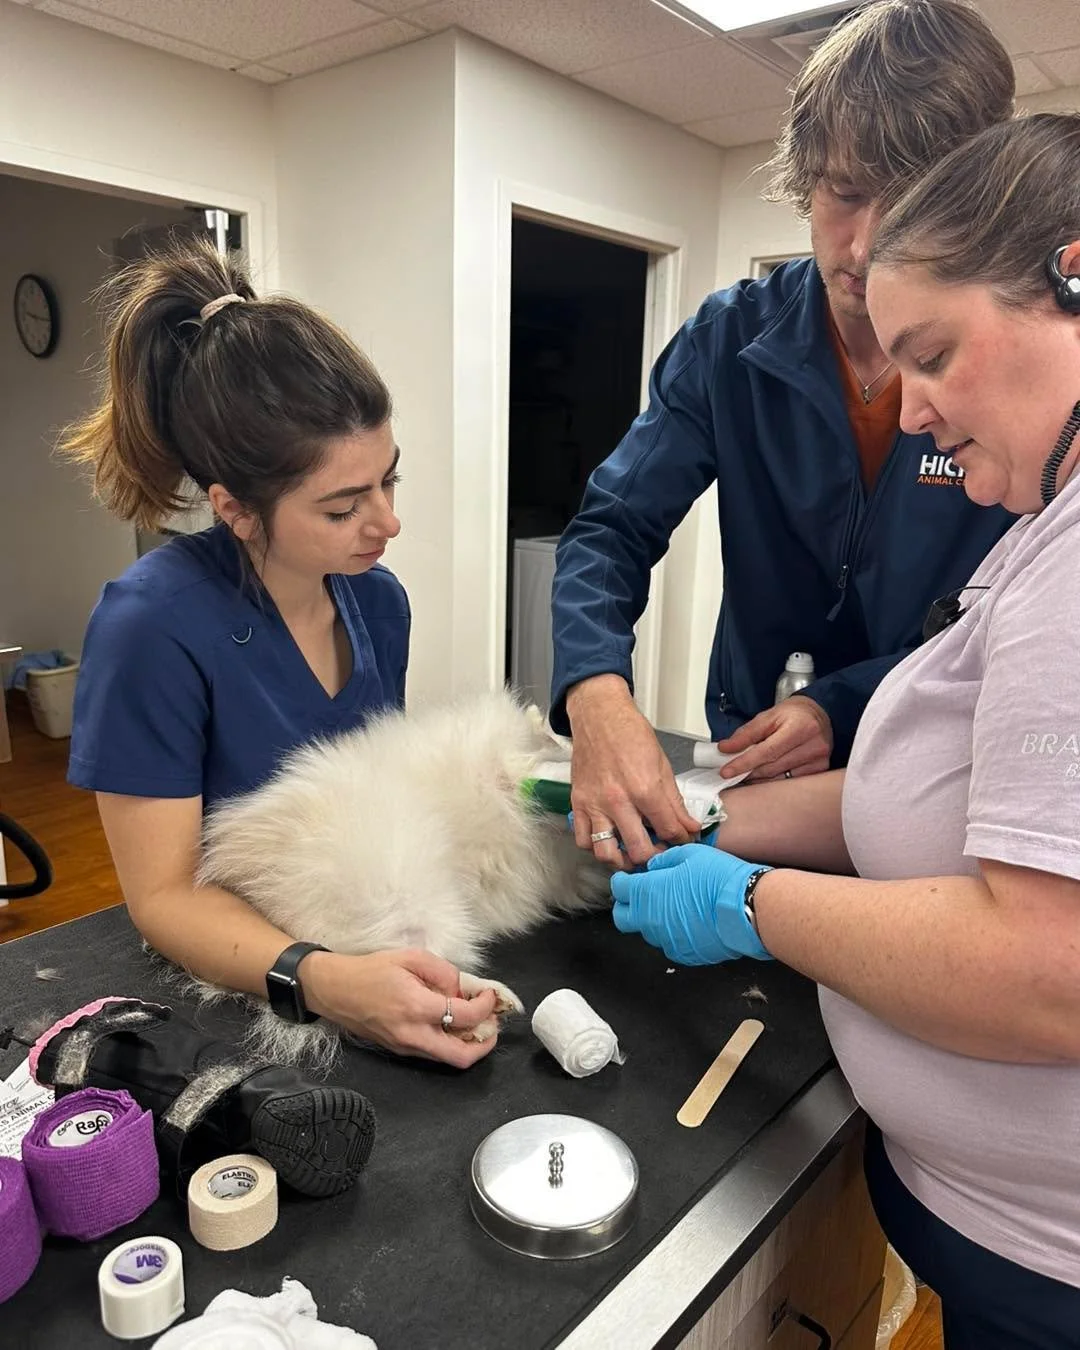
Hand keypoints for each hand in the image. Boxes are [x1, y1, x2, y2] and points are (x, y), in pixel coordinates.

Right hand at [302, 949, 499, 1068]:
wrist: (334, 989)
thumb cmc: (371, 969)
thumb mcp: (411, 957)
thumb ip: (443, 972)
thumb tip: (461, 991)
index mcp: (417, 1007)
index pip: (465, 1016)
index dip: (486, 1006)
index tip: (490, 994)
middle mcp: (413, 1034)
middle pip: (461, 1057)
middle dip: (486, 1043)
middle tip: (492, 1023)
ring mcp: (405, 1047)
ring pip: (447, 1059)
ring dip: (468, 1044)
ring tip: (475, 1022)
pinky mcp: (399, 1050)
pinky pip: (432, 1053)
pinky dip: (449, 1042)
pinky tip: (452, 1024)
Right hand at [566, 675, 699, 867]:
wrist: (598, 716)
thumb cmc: (631, 735)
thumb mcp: (662, 765)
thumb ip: (675, 802)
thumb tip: (690, 827)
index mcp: (645, 789)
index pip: (670, 831)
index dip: (683, 841)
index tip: (684, 841)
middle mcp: (618, 802)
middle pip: (640, 851)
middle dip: (656, 858)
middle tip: (661, 852)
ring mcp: (595, 805)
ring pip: (606, 854)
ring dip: (623, 861)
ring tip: (634, 855)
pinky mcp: (578, 804)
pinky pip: (583, 840)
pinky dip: (596, 847)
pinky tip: (609, 840)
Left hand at [610, 843, 772, 964]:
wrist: (746, 909)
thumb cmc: (719, 878)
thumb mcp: (690, 854)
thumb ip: (664, 861)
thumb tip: (654, 867)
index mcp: (646, 893)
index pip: (618, 889)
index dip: (623, 881)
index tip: (631, 878)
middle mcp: (649, 920)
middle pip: (622, 917)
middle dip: (628, 906)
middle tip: (643, 896)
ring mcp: (665, 940)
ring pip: (648, 931)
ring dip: (653, 919)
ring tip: (676, 907)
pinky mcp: (683, 955)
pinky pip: (670, 943)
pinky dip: (674, 933)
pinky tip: (692, 922)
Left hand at [715, 696, 831, 781]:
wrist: (819, 714)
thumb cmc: (793, 714)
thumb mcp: (768, 716)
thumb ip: (746, 733)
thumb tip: (725, 748)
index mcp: (800, 727)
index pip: (767, 751)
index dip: (744, 763)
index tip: (726, 771)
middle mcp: (814, 745)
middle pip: (773, 767)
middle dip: (748, 772)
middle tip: (731, 773)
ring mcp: (819, 760)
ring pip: (781, 778)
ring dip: (759, 779)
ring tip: (745, 774)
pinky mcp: (820, 769)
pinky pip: (791, 782)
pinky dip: (773, 781)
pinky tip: (763, 777)